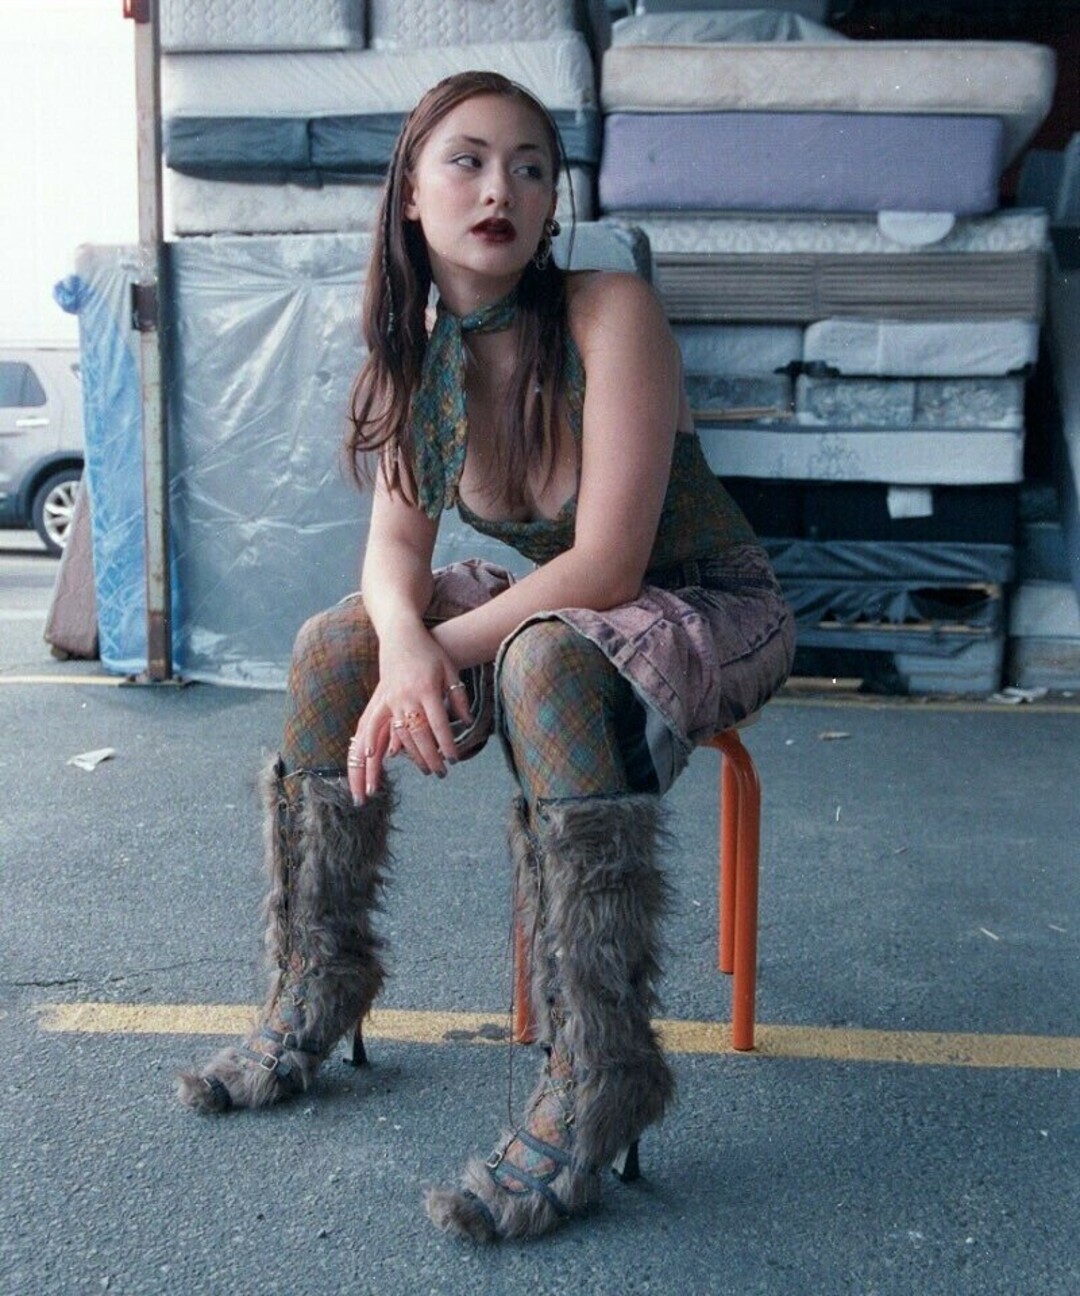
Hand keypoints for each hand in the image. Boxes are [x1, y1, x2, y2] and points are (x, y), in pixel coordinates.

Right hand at [347, 628, 472, 805]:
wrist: (401, 635)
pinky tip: (375, 756)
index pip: (438, 724)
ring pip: (400, 734)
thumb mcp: (450, 670)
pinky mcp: (380, 699)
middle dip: (432, 757)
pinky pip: (375, 724)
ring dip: (413, 755)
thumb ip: (459, 697)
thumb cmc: (430, 653)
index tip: (454, 759)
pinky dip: (373, 741)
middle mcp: (407, 696)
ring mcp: (391, 699)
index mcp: (427, 688)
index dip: (446, 744)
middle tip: (442, 773)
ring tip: (427, 770)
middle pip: (420, 734)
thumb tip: (467, 722)